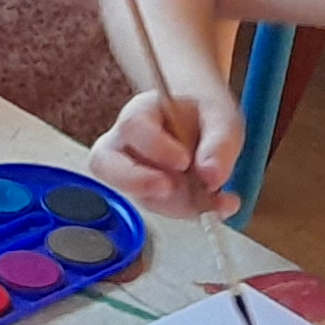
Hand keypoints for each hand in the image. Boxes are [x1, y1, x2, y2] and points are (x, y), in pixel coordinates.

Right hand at [88, 89, 242, 220]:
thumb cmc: (204, 114)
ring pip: (139, 195)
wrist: (205, 124)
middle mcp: (127, 144)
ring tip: (216, 196)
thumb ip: (219, 142)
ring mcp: (133, 174)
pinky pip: (162, 209)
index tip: (183, 161)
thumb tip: (211, 177)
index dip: (154, 146)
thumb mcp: (221, 117)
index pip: (132, 127)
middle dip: (135, 181)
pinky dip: (192, 211)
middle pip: (104, 164)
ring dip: (179, 202)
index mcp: (141, 112)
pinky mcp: (149, 196)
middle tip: (167, 188)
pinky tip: (219, 203)